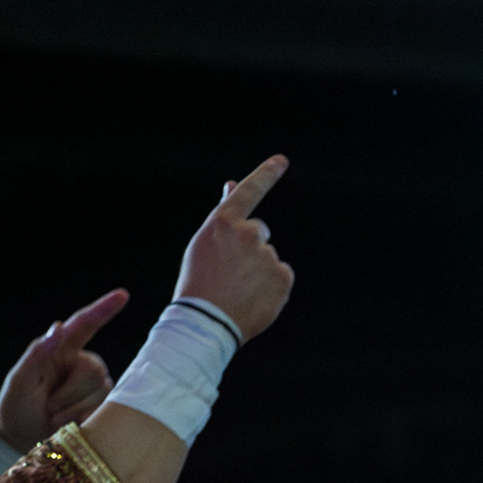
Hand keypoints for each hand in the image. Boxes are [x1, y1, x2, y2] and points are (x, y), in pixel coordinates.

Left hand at [0, 288, 130, 451]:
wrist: (24, 438)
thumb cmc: (17, 406)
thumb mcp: (19, 381)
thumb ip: (37, 354)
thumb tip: (59, 326)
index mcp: (60, 349)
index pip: (85, 325)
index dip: (104, 309)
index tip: (122, 295)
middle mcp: (81, 362)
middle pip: (93, 369)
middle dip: (69, 393)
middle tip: (48, 407)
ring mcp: (95, 384)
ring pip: (101, 390)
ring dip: (73, 408)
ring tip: (55, 416)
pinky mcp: (104, 404)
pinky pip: (105, 408)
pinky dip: (83, 417)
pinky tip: (69, 422)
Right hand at [173, 154, 295, 341]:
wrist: (206, 322)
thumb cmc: (199, 280)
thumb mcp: (205, 242)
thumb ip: (224, 213)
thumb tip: (232, 184)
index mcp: (224, 222)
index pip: (250, 191)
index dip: (266, 174)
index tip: (281, 161)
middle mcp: (250, 233)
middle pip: (258, 232)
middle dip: (249, 247)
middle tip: (228, 270)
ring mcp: (268, 255)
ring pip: (268, 257)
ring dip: (258, 269)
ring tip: (237, 288)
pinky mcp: (283, 276)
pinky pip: (280, 275)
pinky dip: (271, 285)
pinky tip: (253, 296)